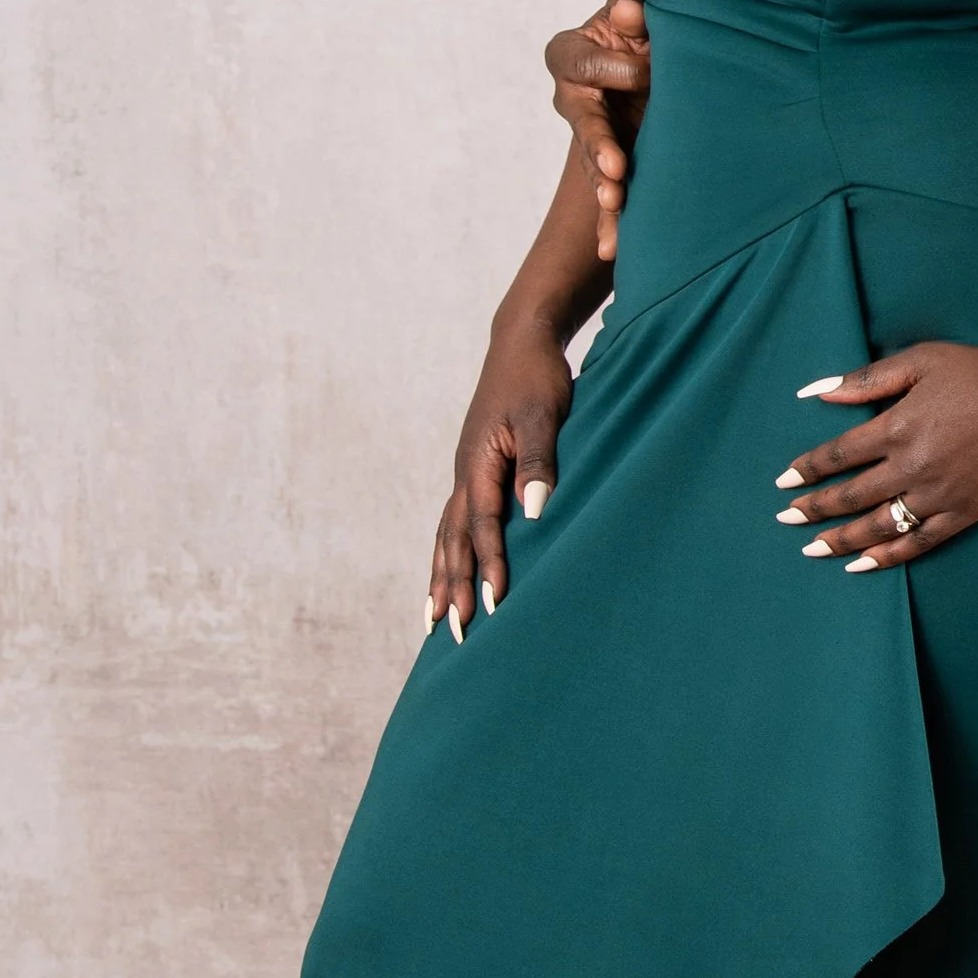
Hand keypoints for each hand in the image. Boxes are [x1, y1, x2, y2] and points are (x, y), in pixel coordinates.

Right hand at [429, 314, 574, 636]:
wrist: (521, 342)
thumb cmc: (538, 377)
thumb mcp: (544, 415)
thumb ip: (538, 461)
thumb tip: (533, 512)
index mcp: (479, 462)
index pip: (482, 526)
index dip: (489, 567)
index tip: (494, 606)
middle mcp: (465, 473)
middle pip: (453, 541)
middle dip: (452, 588)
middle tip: (453, 634)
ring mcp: (465, 473)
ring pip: (446, 536)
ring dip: (441, 578)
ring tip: (433, 621)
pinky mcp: (473, 471)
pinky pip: (453, 522)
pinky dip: (447, 553)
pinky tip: (447, 574)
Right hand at [547, 0, 649, 260]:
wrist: (672, 62)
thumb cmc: (655, 28)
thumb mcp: (648, 15)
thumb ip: (637, 10)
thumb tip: (629, 13)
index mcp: (574, 54)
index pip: (579, 62)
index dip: (612, 69)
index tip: (647, 71)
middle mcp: (575, 98)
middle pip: (582, 122)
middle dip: (598, 146)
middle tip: (615, 168)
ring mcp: (592, 135)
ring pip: (593, 165)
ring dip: (605, 188)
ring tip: (615, 205)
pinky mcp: (612, 165)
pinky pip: (608, 199)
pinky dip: (612, 224)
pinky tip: (612, 250)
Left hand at [770, 341, 977, 568]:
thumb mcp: (920, 361)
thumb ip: (866, 380)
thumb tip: (816, 391)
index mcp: (896, 428)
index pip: (837, 456)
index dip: (807, 470)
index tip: (782, 482)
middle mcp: (911, 467)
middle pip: (850, 495)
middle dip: (813, 509)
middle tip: (785, 520)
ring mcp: (938, 494)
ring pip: (879, 526)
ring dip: (841, 540)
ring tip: (814, 550)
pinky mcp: (963, 512)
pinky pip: (918, 542)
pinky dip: (888, 555)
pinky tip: (863, 564)